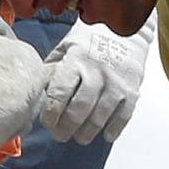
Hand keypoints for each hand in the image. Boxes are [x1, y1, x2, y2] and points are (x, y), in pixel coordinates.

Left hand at [39, 17, 150, 145]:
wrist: (126, 29)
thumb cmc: (90, 40)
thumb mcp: (66, 47)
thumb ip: (52, 69)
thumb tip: (35, 92)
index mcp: (76, 60)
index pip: (60, 92)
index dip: (51, 113)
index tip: (47, 123)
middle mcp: (97, 71)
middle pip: (80, 108)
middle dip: (67, 127)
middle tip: (60, 136)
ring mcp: (116, 82)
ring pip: (100, 116)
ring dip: (87, 132)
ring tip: (79, 138)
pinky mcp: (132, 89)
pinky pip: (123, 116)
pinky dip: (114, 129)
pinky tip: (105, 135)